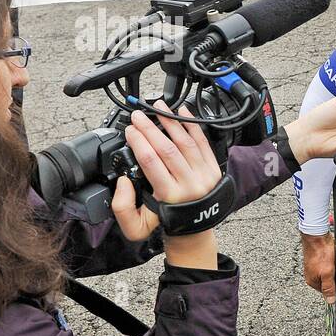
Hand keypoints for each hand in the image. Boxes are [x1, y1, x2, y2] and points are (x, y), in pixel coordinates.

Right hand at [112, 102, 222, 241]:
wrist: (195, 228)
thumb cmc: (166, 222)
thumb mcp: (136, 227)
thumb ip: (122, 207)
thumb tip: (124, 180)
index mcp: (169, 196)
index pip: (151, 162)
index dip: (139, 142)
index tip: (129, 131)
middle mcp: (189, 184)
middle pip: (168, 149)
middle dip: (150, 128)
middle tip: (138, 115)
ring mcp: (204, 175)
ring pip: (186, 142)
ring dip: (171, 121)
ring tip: (158, 107)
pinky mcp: (213, 168)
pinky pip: (203, 142)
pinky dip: (192, 125)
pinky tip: (182, 112)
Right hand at [301, 232, 335, 304]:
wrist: (317, 235)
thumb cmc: (320, 252)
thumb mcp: (327, 273)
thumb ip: (329, 288)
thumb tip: (330, 301)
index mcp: (313, 281)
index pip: (329, 291)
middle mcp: (314, 276)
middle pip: (332, 282)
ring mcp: (317, 267)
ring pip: (334, 272)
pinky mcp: (321, 260)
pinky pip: (333, 264)